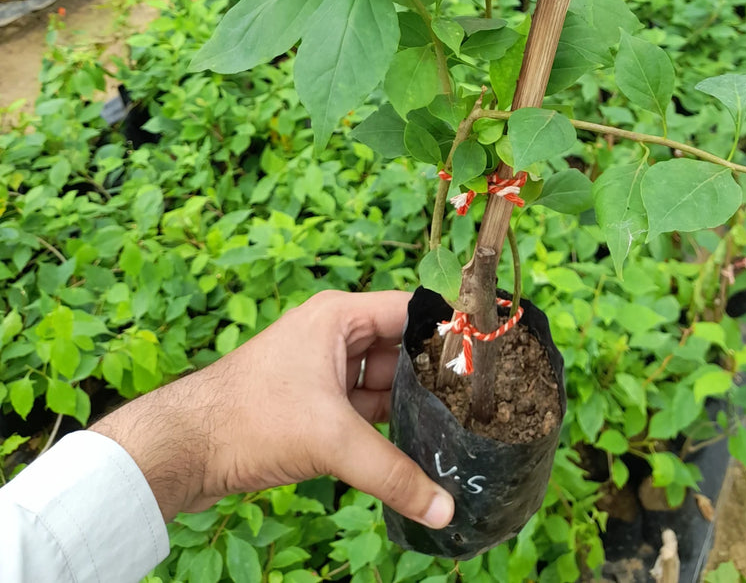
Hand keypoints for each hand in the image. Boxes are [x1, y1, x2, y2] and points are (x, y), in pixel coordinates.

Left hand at [90, 289, 454, 529]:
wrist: (182, 450)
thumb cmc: (250, 420)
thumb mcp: (331, 442)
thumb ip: (393, 472)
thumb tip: (445, 508)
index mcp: (338, 318)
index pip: (411, 310)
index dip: (450, 330)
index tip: (490, 356)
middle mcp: (333, 336)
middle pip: (401, 350)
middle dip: (435, 378)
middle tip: (481, 406)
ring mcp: (321, 372)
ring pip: (382, 385)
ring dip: (410, 408)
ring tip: (457, 432)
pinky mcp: (312, 406)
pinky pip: (362, 410)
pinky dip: (385, 429)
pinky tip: (414, 452)